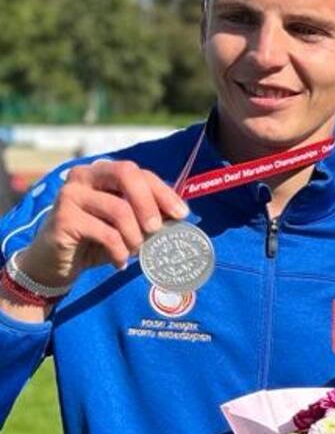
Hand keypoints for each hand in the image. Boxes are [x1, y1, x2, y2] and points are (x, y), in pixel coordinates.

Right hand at [19, 159, 188, 289]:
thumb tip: (179, 216)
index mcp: (103, 171)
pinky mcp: (63, 218)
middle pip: (126, 174)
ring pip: (119, 209)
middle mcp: (84, 175)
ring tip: (135, 251)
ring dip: (135, 236)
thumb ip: (147, 214)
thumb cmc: (96, 239)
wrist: (55, 261)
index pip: (139, 172)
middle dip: (149, 204)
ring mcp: (71, 194)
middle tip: (156, 230)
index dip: (163, 192)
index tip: (181, 214)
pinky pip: (105, 233)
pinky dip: (119, 251)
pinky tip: (119, 262)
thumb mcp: (126, 224)